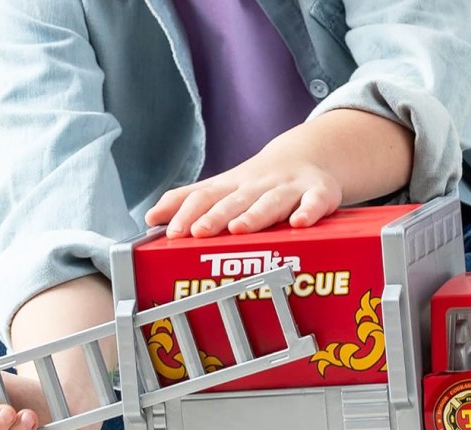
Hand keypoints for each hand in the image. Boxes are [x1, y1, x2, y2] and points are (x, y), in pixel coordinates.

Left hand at [145, 109, 413, 238]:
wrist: (309, 156)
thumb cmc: (261, 183)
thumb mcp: (224, 187)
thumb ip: (190, 200)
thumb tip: (151, 217)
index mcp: (234, 186)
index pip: (206, 196)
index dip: (188, 212)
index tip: (173, 231)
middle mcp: (259, 185)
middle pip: (235, 200)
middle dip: (216, 215)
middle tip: (199, 231)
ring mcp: (290, 188)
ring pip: (271, 201)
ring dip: (255, 214)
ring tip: (239, 228)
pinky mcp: (319, 193)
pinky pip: (315, 202)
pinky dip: (308, 211)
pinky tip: (300, 223)